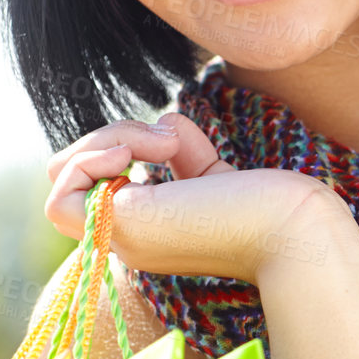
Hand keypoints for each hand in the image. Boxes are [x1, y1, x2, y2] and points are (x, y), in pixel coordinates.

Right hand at [43, 113, 358, 286]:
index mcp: (150, 230)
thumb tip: (164, 119)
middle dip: (108, 137)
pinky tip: (140, 152)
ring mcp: (121, 237)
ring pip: (64, 176)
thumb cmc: (272, 207)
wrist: (296, 231)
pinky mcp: (121, 227)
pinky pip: (62, 190)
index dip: (120, 148)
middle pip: (71, 176)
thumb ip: (185, 151)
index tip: (171, 141)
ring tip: (164, 142)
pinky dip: (92, 157)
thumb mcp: (215, 173)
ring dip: (107, 139)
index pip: (95, 184)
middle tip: (166, 138)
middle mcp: (128, 240)